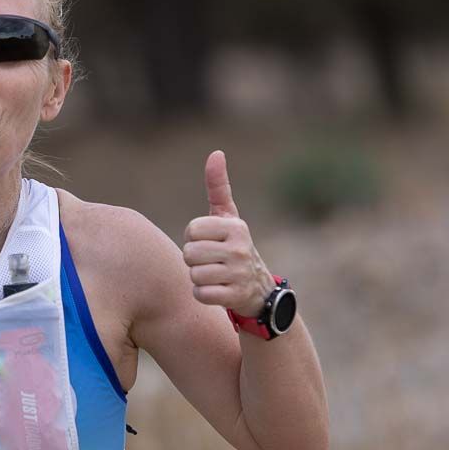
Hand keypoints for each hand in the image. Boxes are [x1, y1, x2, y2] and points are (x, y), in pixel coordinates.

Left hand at [182, 149, 276, 316]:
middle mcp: (240, 248)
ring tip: (215, 275)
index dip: (194, 238)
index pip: (191, 230)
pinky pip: (201, 294)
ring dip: (199, 278)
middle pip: (189, 253)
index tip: (209, 242)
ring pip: (194, 274)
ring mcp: (239, 273)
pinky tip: (217, 290)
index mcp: (235, 226)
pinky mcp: (236, 296)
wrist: (259, 289)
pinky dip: (203, 294)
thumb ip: (218, 187)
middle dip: (194, 260)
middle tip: (211, 261)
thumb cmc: (234, 246)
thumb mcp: (228, 217)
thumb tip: (216, 153)